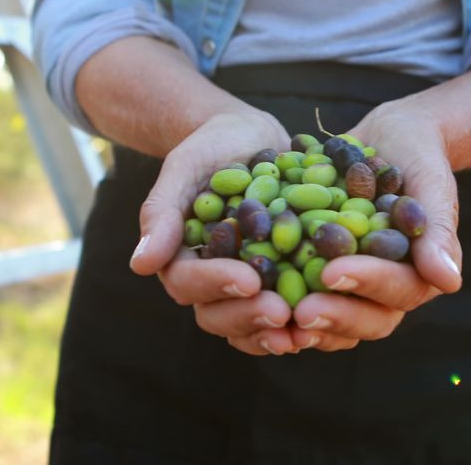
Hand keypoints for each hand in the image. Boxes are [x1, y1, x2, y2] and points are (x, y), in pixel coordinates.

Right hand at [129, 109, 299, 355]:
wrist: (248, 138)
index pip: (187, 282)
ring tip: (304, 328)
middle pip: (217, 316)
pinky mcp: (276, 285)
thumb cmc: (210, 147)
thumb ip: (162, 211)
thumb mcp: (185, 166)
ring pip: (249, 325)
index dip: (216, 285)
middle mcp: (209, 281)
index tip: (249, 279)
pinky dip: (302, 322)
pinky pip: (284, 315)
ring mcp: (244, 287)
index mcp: (179, 257)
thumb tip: (141, 264)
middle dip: (248, 316)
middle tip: (281, 313)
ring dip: (274, 332)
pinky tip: (329, 321)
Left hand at [290, 101, 462, 351]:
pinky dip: (279, 304)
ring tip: (271, 314)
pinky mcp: (321, 280)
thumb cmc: (418, 156)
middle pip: (367, 320)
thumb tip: (449, 281)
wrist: (387, 139)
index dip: (367, 283)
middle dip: (334, 315)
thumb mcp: (430, 181)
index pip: (399, 289)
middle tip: (300, 310)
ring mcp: (354, 290)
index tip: (334, 271)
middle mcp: (387, 291)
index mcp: (420, 274)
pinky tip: (249, 297)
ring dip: (304, 323)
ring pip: (334, 323)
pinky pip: (302, 302)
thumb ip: (436, 229)